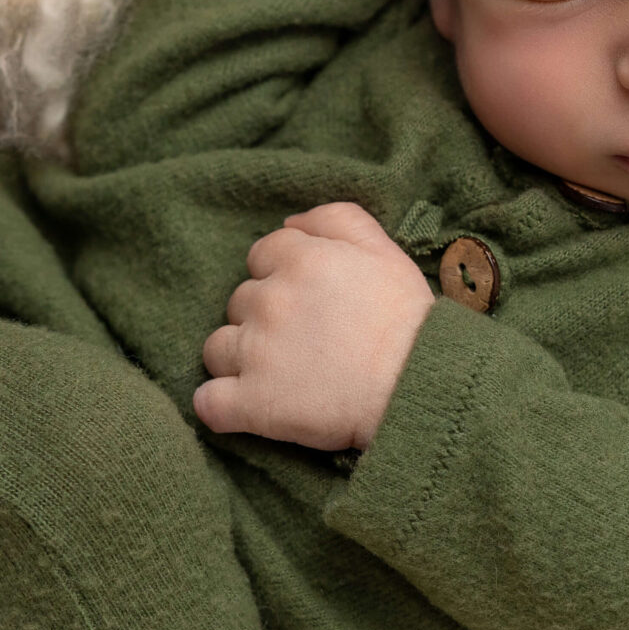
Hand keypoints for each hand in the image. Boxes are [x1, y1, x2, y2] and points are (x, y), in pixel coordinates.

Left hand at [193, 203, 434, 450]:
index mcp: (298, 259)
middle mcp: (269, 299)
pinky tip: (241, 409)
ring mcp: (255, 352)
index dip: (282, 278)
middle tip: (302, 342)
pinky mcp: (252, 403)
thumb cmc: (409, 321)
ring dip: (238, 360)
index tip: (308, 303)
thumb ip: (335, 220)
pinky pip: (209, 403)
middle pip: (239, 302)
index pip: (261, 256)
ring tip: (278, 377)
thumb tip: (289, 222)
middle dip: (262, 319)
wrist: (419, 386)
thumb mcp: (384, 249)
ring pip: (216, 349)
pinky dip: (219, 406)